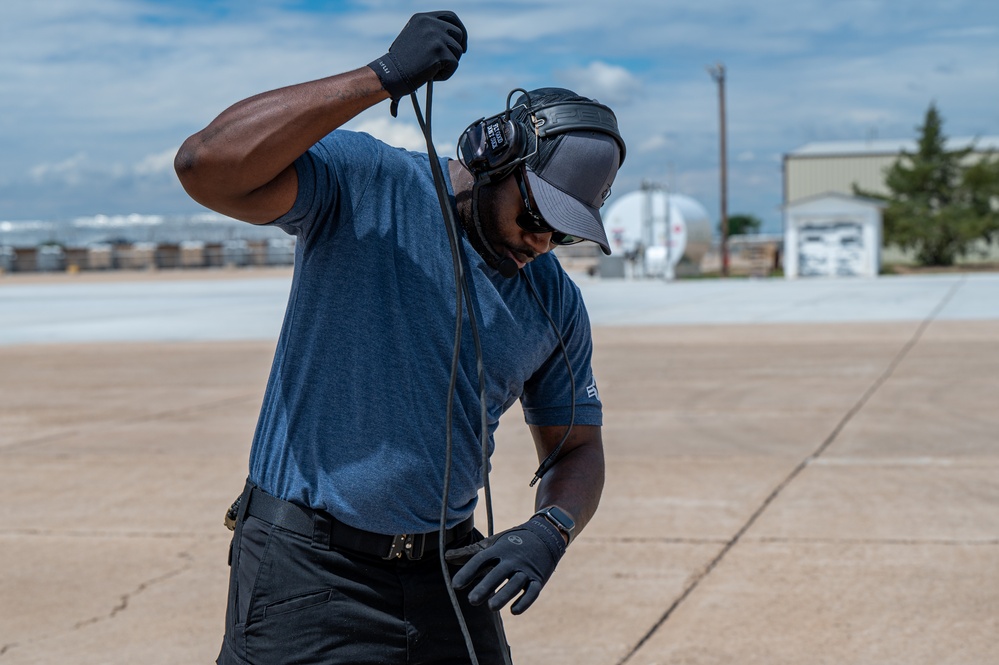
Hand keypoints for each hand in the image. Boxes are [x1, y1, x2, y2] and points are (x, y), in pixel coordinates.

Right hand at [368, 11, 466, 104]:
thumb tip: (452, 38)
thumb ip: (430, 33)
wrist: (391, 74)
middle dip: (457, 49)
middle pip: (458, 33)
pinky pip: (454, 65)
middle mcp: (430, 23)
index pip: (450, 16)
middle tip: (452, 60)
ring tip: (432, 69)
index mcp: (423, 18)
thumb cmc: (401, 62)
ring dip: (449, 63)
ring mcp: (435, 37)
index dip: (460, 29)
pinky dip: (446, 74)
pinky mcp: (440, 52)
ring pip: (458, 51)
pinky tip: (431, 75)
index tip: (462, 41)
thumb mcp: (414, 38)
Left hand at [446, 516, 565, 614]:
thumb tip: (446, 557)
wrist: (545, 535)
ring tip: (491, 607)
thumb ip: (469, 553)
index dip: (468, 571)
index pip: (481, 560)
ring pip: (515, 583)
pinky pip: (533, 591)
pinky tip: (513, 611)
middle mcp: (512, 559)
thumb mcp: (491, 544)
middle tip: (472, 600)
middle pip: (498, 573)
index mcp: (498, 550)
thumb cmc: (511, 543)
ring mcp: (526, 569)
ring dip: (504, 595)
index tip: (455, 585)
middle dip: (486, 586)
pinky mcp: (538, 579)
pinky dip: (525, 601)